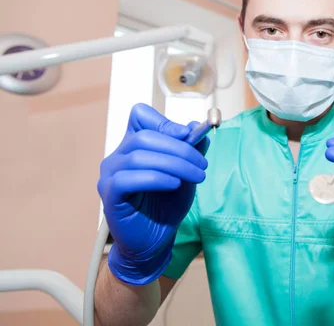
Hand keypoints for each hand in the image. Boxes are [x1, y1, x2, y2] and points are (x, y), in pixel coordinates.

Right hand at [97, 103, 209, 284]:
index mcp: (134, 145)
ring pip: (139, 156)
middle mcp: (118, 156)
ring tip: (196, 176)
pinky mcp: (109, 195)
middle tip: (202, 164)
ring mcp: (110, 175)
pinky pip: (128, 179)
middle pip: (144, 136)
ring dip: (174, 164)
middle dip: (179, 148)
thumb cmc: (167, 205)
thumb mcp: (186, 173)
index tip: (188, 134)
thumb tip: (195, 127)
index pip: (139, 116)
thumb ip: (191, 150)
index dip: (164, 121)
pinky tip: (173, 184)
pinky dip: (155, 178)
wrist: (155, 240)